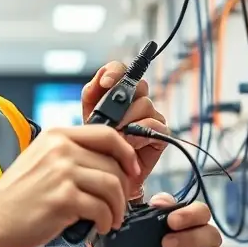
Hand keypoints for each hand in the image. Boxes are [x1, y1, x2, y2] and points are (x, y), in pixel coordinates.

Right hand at [0, 126, 140, 246]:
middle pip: (114, 163)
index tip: (132, 169)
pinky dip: (107, 221)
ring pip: (112, 185)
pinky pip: (102, 208)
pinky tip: (99, 227)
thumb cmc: (17, 196)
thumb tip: (109, 164)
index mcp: (57, 136)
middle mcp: (60, 150)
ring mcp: (62, 173)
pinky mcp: (63, 199)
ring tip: (112, 219)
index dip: (126, 152)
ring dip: (118, 207)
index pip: (107, 133)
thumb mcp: (41, 161)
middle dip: (124, 188)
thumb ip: (70, 155)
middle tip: (120, 205)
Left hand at [81, 61, 170, 195]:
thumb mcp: (87, 119)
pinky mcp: (160, 133)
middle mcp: (135, 101)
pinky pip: (156, 125)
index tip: (106, 83)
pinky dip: (141, 133)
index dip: (115, 72)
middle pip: (138, 86)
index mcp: (116, 93)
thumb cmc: (96, 147)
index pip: (120, 70)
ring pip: (145, 105)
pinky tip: (130, 144)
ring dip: (128, 122)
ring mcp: (149, 116)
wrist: (106, 176)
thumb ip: (91, 97)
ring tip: (116, 137)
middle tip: (109, 120)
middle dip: (122, 102)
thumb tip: (100, 82)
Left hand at [110, 193, 225, 246]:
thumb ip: (148, 220)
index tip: (171, 221)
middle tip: (165, 245)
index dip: (190, 214)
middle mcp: (203, 244)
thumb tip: (159, 202)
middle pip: (212, 234)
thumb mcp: (135, 242)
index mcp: (187, 227)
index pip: (201, 212)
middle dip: (188, 239)